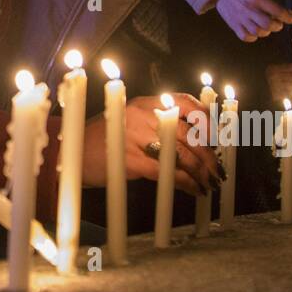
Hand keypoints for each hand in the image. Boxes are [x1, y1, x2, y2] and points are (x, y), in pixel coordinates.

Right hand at [81, 93, 222, 197]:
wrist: (72, 153)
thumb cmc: (102, 140)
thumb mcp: (127, 122)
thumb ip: (154, 124)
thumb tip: (192, 139)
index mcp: (144, 102)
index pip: (184, 102)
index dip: (207, 119)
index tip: (219, 136)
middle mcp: (143, 114)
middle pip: (188, 133)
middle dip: (209, 154)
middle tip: (219, 170)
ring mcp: (137, 136)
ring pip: (182, 153)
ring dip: (201, 171)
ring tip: (211, 183)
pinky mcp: (133, 160)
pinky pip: (169, 172)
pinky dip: (186, 183)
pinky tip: (194, 190)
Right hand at [215, 0, 291, 41]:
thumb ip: (270, 2)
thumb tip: (284, 14)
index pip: (277, 11)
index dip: (288, 17)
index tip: (291, 19)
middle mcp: (248, 8)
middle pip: (268, 24)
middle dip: (277, 26)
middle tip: (277, 23)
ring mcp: (240, 18)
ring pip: (258, 32)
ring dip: (266, 31)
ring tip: (265, 26)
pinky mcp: (233, 25)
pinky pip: (247, 37)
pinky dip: (253, 36)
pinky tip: (254, 30)